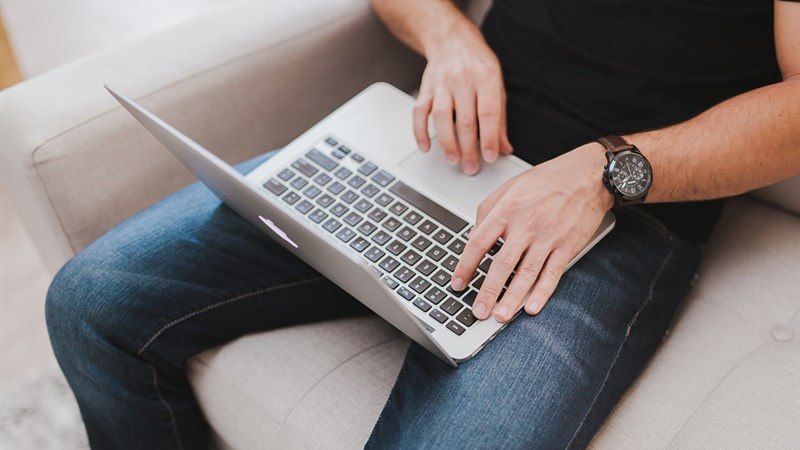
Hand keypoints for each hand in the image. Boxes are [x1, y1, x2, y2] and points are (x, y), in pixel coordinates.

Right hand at [414, 25, 513, 174]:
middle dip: (469, 148)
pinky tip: (426, 146)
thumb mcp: (497, 86)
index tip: (491, 156)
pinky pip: (419, 112)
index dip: (489, 138)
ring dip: (447, 142)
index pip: (488, 113)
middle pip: (465, 120)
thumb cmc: (477, 65)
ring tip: (453, 159)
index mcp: (486, 78)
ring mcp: (442, 84)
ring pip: (442, 117)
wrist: (452, 41)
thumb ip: (500, 119)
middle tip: (471, 167)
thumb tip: (504, 148)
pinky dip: (420, 131)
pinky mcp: (426, 89)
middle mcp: (463, 80)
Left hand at [450, 143, 613, 321]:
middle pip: (501, 264)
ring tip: (500, 316)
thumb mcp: (511, 186)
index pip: (478, 241)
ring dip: (511, 298)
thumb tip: (473, 234)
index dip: (465, 265)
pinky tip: (531, 307)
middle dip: (487, 291)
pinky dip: (542, 293)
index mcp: (507, 209)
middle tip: (477, 311)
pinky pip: (552, 274)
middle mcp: (526, 224)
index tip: (458, 282)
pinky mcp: (567, 246)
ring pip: (526, 274)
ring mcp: (548, 237)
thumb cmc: (549, 180)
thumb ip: (488, 209)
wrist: (589, 175)